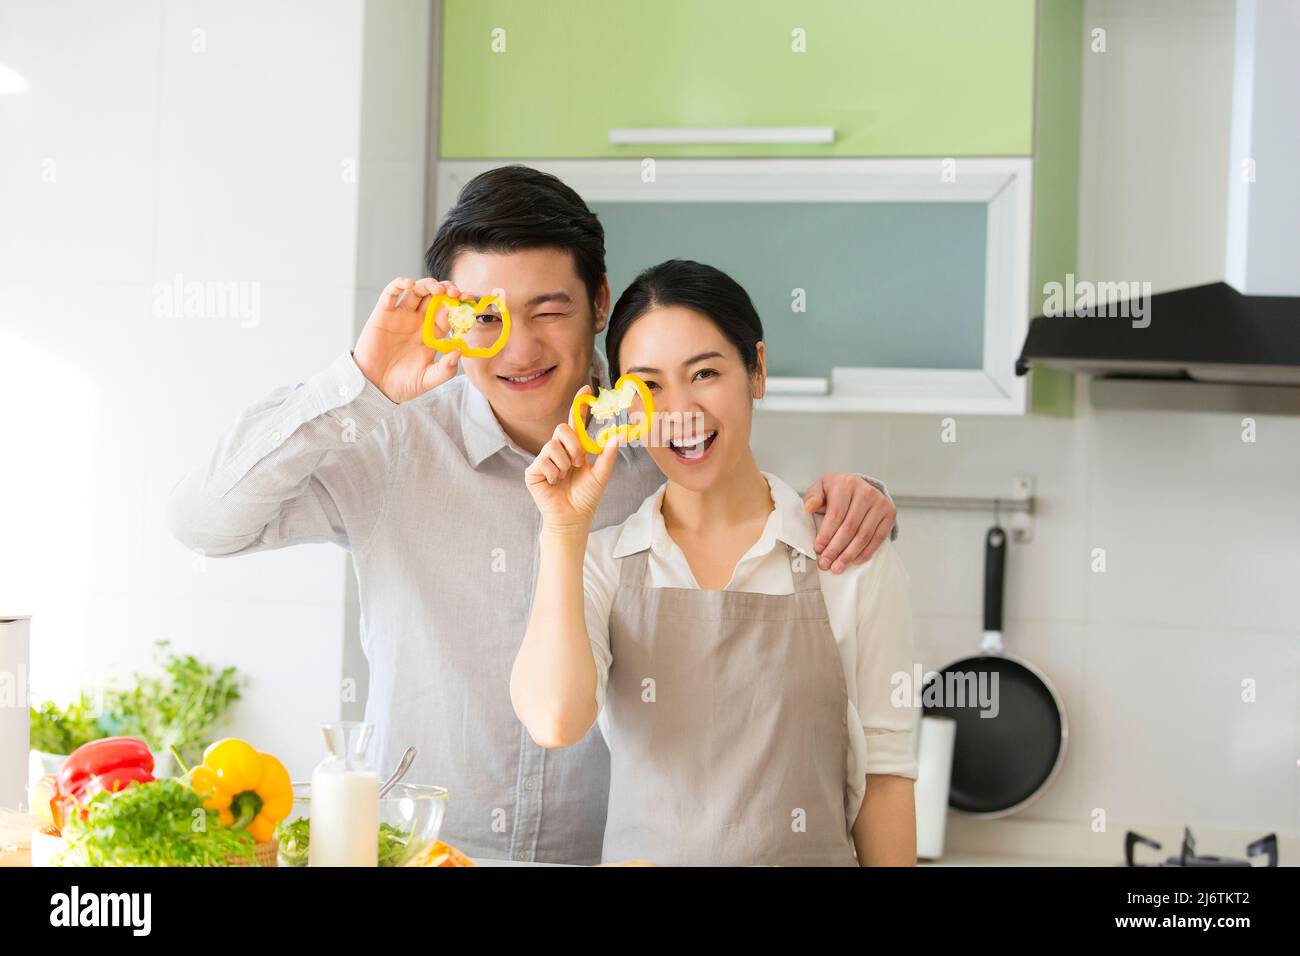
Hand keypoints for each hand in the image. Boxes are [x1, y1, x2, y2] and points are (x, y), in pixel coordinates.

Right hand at [353, 277, 500, 403]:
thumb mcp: (428, 379)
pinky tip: (409, 283)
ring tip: (438, 289)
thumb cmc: (402, 384)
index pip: (449, 313)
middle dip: (447, 290)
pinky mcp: (383, 314)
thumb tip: (459, 351)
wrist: (375, 388)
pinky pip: (390, 293)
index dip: (459, 305)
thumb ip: (446, 369)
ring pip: (417, 291)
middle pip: (435, 297)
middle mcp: (418, 321)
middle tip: (455, 293)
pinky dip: (399, 284)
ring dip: (428, 284)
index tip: (469, 301)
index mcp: (432, 334)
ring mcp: (401, 316)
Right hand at [524, 387, 619, 531]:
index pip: (575, 422)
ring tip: (566, 477)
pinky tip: (554, 483)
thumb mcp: (600, 475)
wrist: (572, 518)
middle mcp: (558, 450)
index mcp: (574, 448)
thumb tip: (618, 435)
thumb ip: (607, 455)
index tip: (586, 388)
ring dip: (565, 462)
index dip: (579, 405)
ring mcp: (544, 459)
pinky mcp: (533, 470)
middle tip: (579, 462)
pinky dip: (553, 472)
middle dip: (573, 444)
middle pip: (562, 428)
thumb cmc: (586, 498)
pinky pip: (543, 459)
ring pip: (552, 444)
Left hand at [803, 474, 895, 571]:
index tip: (817, 550)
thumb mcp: (821, 489)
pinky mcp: (890, 513)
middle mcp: (866, 491)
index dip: (826, 535)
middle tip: (825, 564)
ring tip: (837, 567)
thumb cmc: (836, 492)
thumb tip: (809, 507)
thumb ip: (813, 497)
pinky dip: (866, 552)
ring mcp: (880, 503)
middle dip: (836, 549)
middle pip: (849, 527)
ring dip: (849, 554)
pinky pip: (878, 538)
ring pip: (864, 535)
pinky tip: (854, 561)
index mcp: (846, 484)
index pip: (835, 515)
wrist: (860, 488)